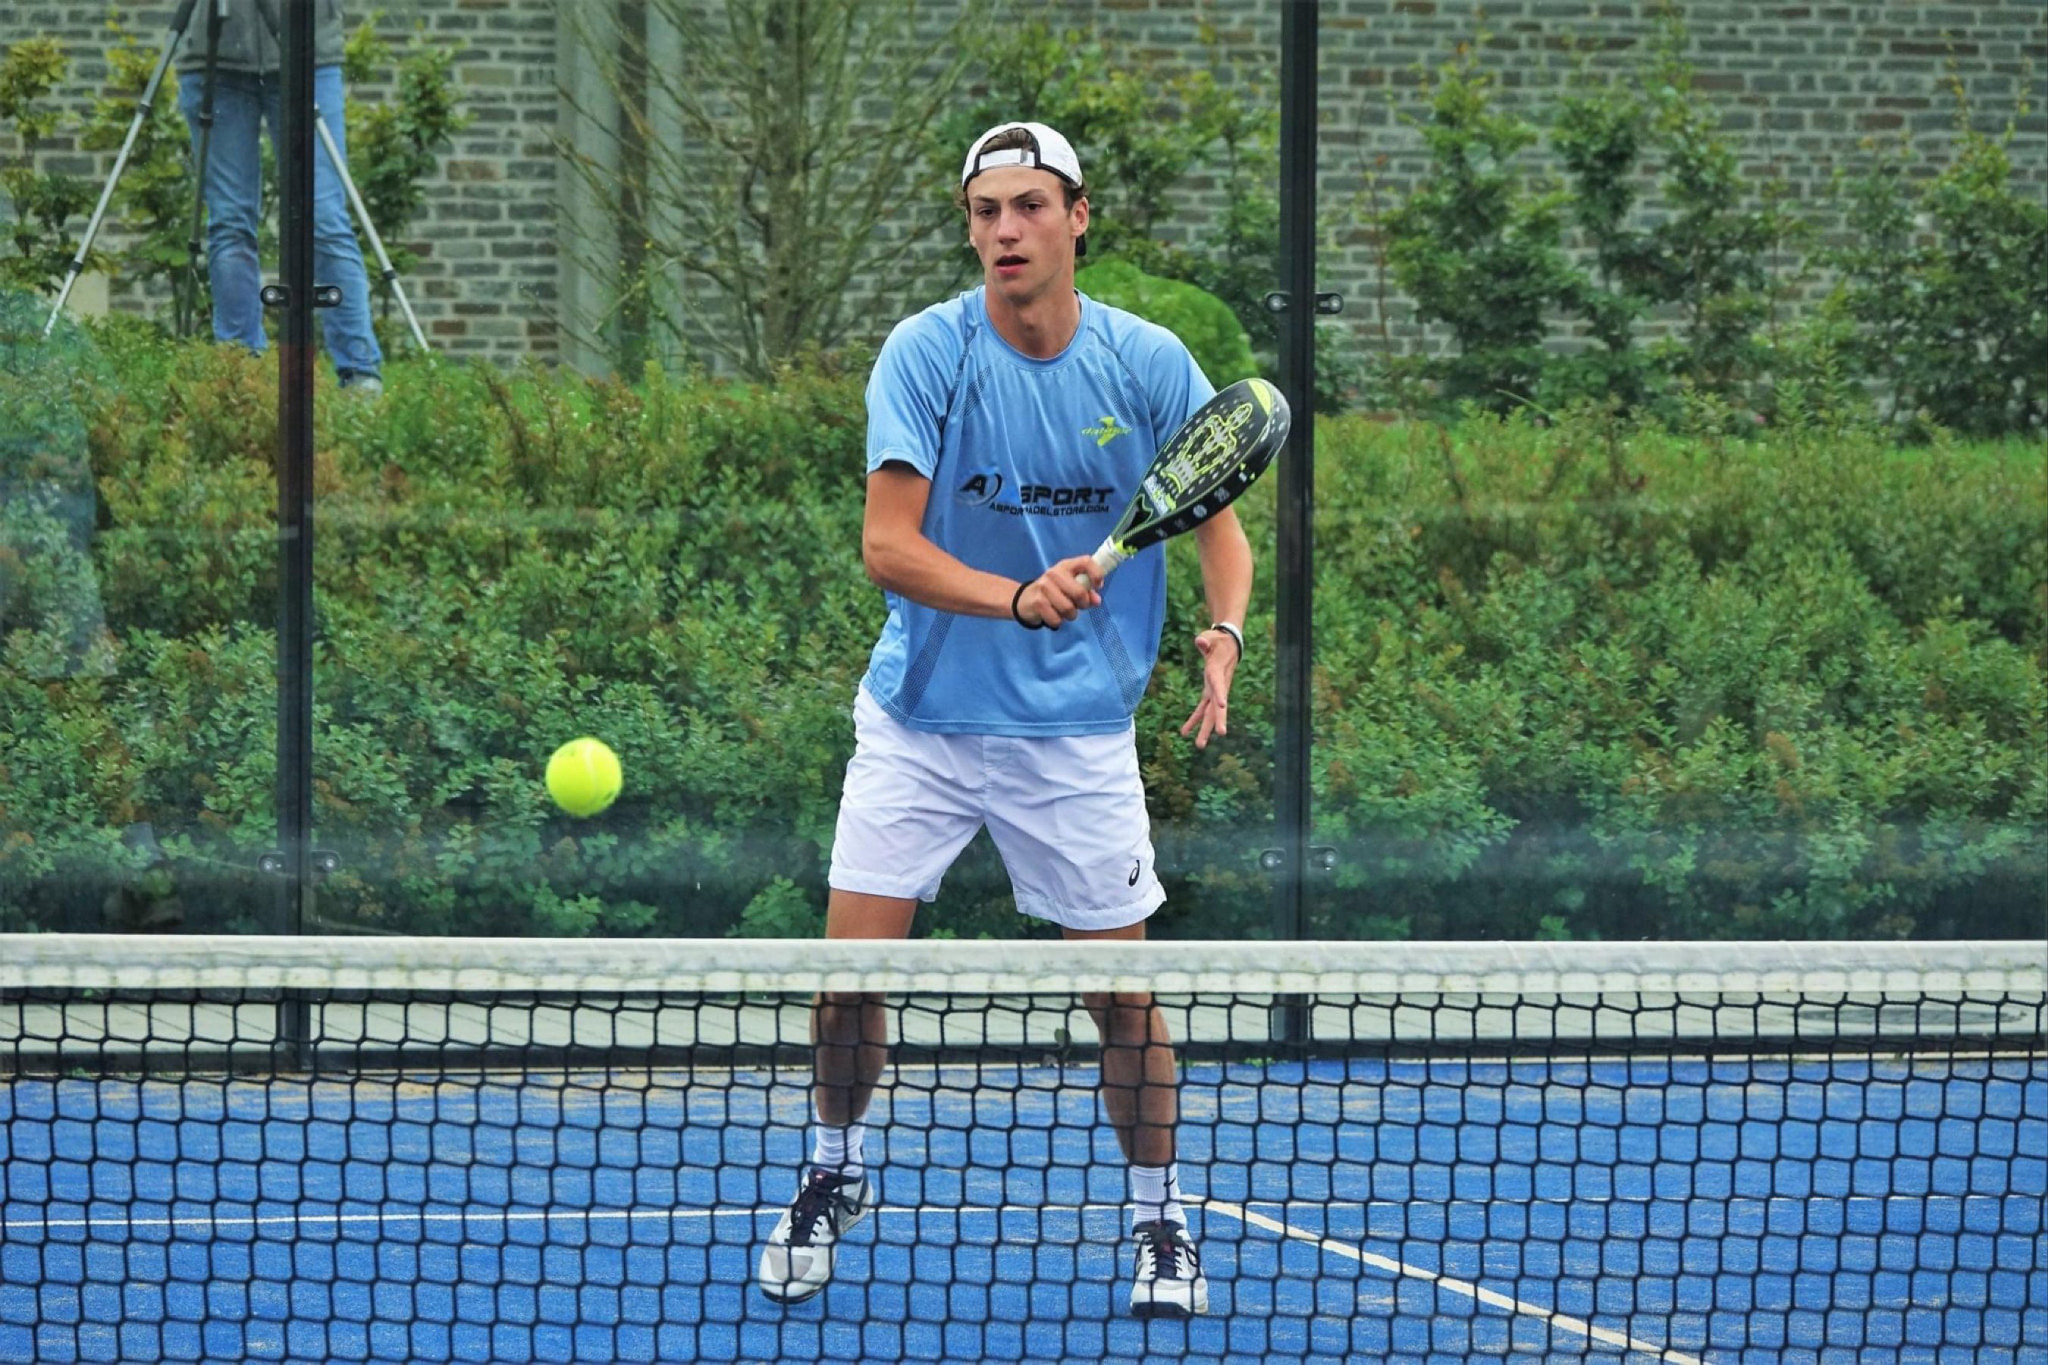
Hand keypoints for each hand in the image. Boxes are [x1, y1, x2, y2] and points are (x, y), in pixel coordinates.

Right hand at [1015, 555, 1103, 627]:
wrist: (1025, 599)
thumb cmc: (1054, 592)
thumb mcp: (1070, 587)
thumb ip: (1086, 592)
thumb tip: (1096, 600)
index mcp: (1066, 566)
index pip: (1086, 562)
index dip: (1096, 574)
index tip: (1098, 586)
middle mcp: (1054, 573)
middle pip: (1079, 592)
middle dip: (1083, 604)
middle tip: (1079, 606)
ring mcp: (1044, 587)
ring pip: (1068, 608)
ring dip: (1071, 615)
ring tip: (1065, 612)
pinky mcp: (1037, 602)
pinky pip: (1057, 619)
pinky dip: (1058, 622)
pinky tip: (1053, 616)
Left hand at [1179, 628, 1238, 748]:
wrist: (1230, 645)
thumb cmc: (1219, 641)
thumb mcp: (1213, 638)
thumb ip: (1206, 641)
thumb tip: (1200, 642)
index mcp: (1218, 671)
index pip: (1219, 684)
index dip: (1220, 694)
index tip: (1222, 705)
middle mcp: (1219, 684)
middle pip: (1219, 704)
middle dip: (1219, 719)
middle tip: (1221, 733)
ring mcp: (1215, 691)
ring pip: (1211, 712)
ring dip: (1205, 728)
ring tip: (1199, 745)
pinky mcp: (1210, 692)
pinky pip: (1202, 709)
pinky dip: (1194, 720)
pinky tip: (1184, 732)